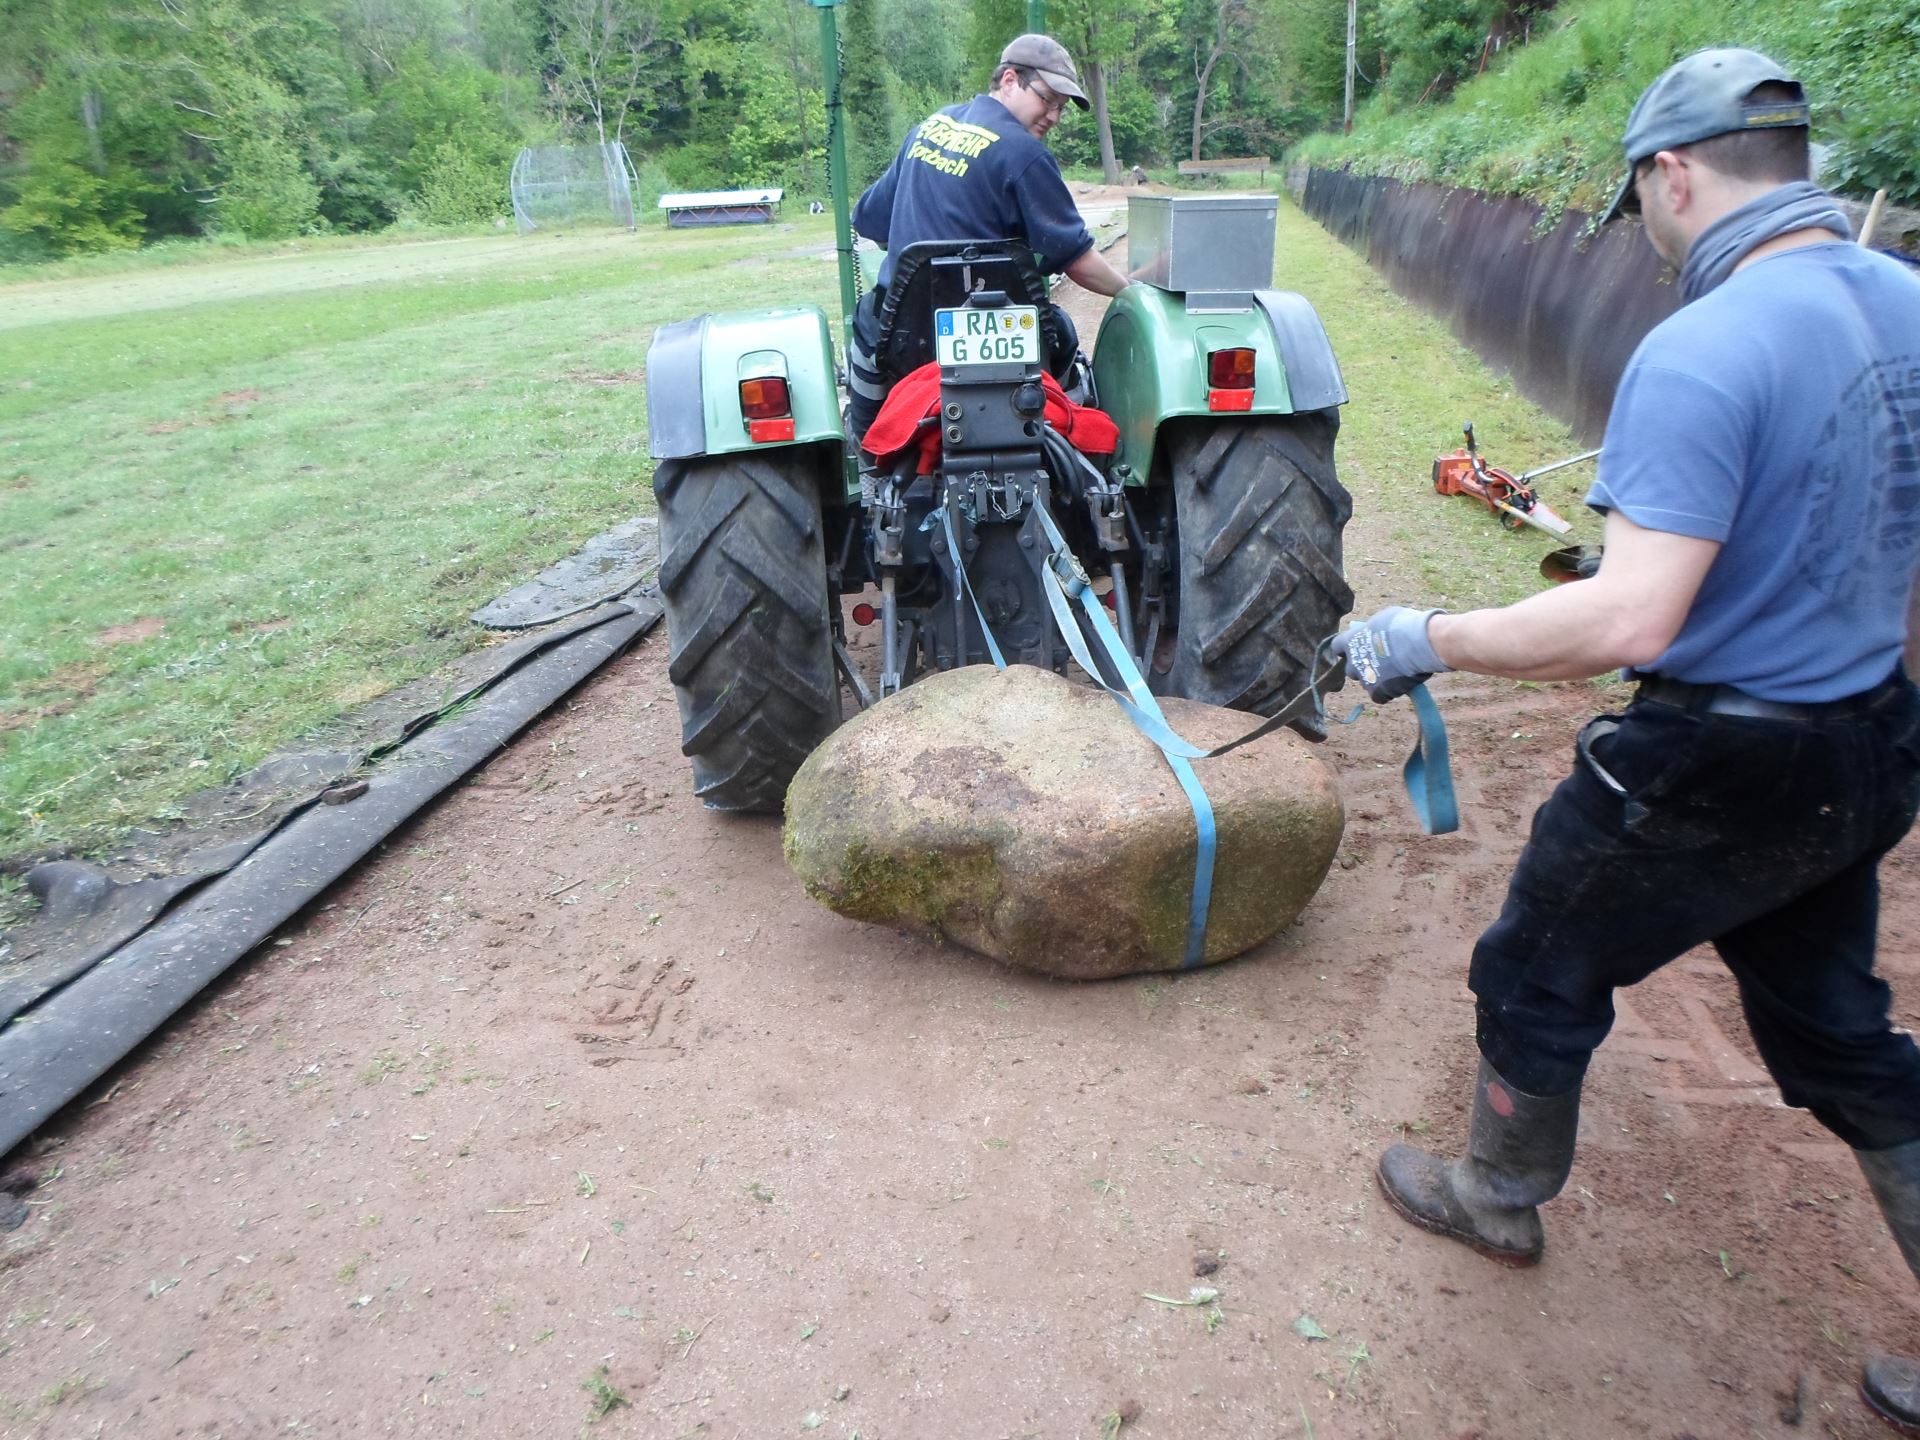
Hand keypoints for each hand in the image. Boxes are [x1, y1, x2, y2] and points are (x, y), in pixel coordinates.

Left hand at [1331, 606, 1449, 703]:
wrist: (1419, 643)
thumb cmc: (1403, 625)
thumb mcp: (1383, 620)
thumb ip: (1374, 631)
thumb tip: (1377, 633)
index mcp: (1350, 641)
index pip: (1337, 646)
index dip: (1347, 648)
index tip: (1357, 647)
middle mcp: (1353, 662)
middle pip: (1351, 668)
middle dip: (1362, 666)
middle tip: (1380, 662)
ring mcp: (1364, 679)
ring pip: (1366, 683)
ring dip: (1376, 679)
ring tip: (1396, 673)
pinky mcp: (1378, 692)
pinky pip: (1379, 696)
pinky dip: (1387, 692)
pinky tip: (1399, 686)